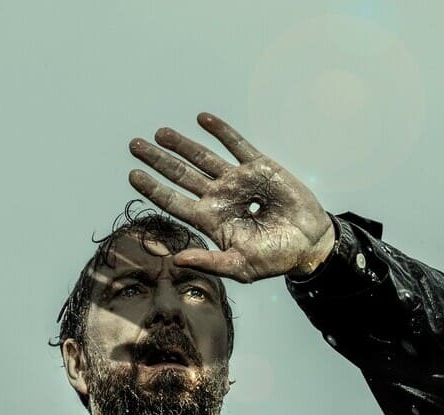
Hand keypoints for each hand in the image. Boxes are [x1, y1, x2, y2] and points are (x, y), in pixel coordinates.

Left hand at [128, 112, 335, 282]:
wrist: (310, 244)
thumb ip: (209, 262)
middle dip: (158, 160)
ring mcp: (238, 180)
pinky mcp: (259, 167)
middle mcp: (219, 197)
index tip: (133, 175)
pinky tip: (202, 119)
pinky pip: (236, 144)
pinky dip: (220, 131)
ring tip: (160, 133)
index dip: (153, 188)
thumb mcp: (240, 267)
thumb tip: (176, 261)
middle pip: (181, 174)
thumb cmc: (274, 258)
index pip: (173, 201)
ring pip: (203, 157)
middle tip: (135, 145)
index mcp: (210, 219)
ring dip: (182, 144)